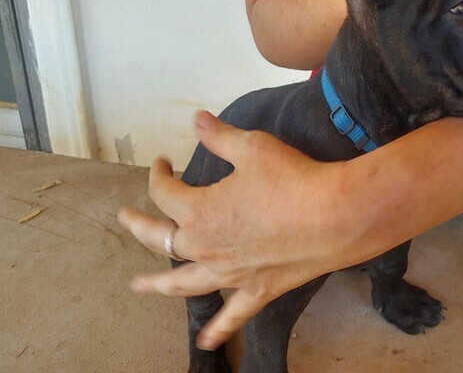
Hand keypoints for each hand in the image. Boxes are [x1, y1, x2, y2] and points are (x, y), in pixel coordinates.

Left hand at [117, 111, 360, 350]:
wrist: (335, 216)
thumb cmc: (293, 178)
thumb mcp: (253, 148)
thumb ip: (220, 136)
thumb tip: (196, 120)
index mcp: (198, 211)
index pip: (164, 192)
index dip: (158, 174)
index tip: (164, 161)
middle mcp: (205, 247)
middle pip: (159, 239)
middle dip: (139, 226)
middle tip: (126, 218)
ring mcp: (228, 274)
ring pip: (182, 283)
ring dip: (157, 284)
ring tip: (138, 286)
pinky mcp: (256, 290)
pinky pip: (231, 316)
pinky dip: (218, 330)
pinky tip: (206, 343)